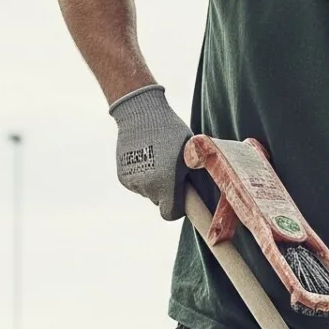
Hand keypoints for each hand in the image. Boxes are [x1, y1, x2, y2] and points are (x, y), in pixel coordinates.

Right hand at [109, 84, 191, 219]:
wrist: (140, 115)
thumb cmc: (171, 132)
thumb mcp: (189, 153)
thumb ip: (194, 176)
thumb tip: (206, 194)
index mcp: (166, 183)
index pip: (171, 214)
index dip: (178, 208)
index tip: (182, 197)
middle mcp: (148, 187)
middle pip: (160, 202)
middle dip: (166, 192)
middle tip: (170, 170)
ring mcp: (134, 183)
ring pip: (148, 193)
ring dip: (154, 183)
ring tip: (157, 159)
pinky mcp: (123, 177)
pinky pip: (137, 184)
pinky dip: (141, 176)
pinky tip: (144, 157)